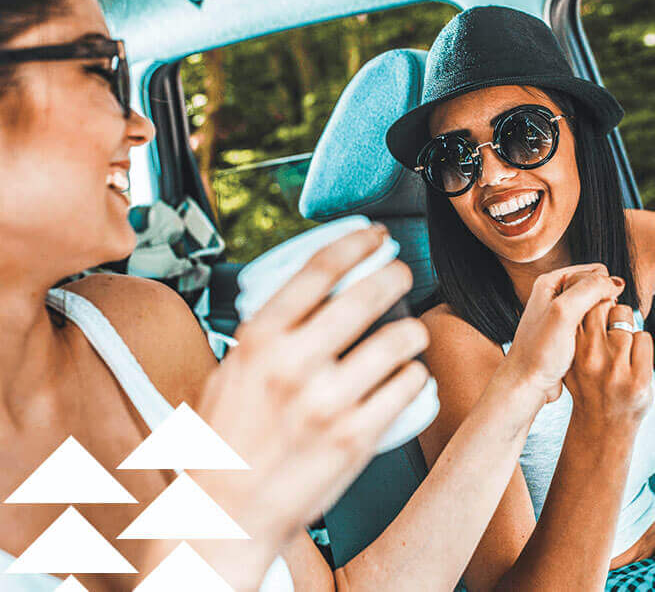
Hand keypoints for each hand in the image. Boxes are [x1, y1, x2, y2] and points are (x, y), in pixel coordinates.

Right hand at [191, 225, 428, 565]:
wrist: (224, 513)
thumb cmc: (223, 440)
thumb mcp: (227, 371)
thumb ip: (264, 336)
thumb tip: (305, 301)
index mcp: (259, 339)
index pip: (317, 268)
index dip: (355, 242)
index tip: (374, 236)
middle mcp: (293, 364)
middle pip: (366, 295)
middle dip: (395, 273)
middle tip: (402, 273)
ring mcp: (327, 402)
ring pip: (397, 340)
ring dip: (413, 326)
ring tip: (410, 328)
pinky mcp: (354, 438)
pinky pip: (405, 389)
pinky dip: (414, 374)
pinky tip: (408, 374)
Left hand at [507, 264, 625, 402]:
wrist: (528, 382)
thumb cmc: (539, 350)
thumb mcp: (563, 313)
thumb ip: (588, 290)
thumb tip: (614, 282)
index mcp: (550, 282)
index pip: (594, 272)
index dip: (600, 290)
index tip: (589, 311)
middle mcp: (554, 294)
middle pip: (597, 290)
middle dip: (601, 306)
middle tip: (586, 326)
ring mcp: (561, 313)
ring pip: (597, 309)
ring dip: (599, 322)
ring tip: (583, 338)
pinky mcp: (567, 331)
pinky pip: (593, 326)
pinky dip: (596, 334)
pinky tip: (585, 346)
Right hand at [564, 300, 652, 428]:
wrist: (601, 425)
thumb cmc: (587, 387)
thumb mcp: (571, 360)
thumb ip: (575, 334)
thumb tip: (586, 298)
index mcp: (572, 348)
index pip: (583, 304)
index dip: (591, 298)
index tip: (595, 301)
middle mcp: (592, 355)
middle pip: (605, 306)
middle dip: (610, 309)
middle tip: (611, 323)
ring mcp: (616, 367)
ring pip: (626, 321)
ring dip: (626, 329)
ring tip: (621, 348)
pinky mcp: (638, 378)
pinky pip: (645, 339)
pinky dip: (642, 345)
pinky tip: (633, 359)